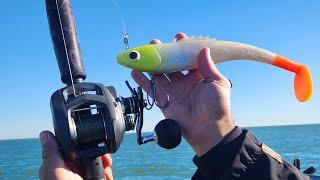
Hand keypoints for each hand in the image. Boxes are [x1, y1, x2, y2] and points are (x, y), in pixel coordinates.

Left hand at [39, 131, 112, 179]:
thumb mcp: (55, 172)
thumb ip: (52, 153)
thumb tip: (45, 134)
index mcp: (58, 167)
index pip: (68, 147)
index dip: (77, 141)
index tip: (86, 138)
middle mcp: (71, 173)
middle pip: (85, 153)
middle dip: (94, 151)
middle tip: (101, 154)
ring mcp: (84, 178)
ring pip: (96, 162)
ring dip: (103, 162)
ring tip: (106, 165)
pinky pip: (103, 173)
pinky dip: (107, 173)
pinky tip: (106, 174)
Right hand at [132, 32, 234, 155]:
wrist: (208, 130)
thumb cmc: (217, 107)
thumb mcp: (217, 83)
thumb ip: (208, 66)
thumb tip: (203, 49)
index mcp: (198, 76)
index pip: (189, 58)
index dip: (183, 48)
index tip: (178, 37)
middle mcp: (184, 82)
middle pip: (171, 64)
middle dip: (164, 54)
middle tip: (155, 43)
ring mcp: (174, 91)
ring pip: (159, 74)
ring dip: (151, 64)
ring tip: (143, 54)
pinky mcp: (165, 101)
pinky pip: (152, 89)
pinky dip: (143, 81)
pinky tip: (135, 72)